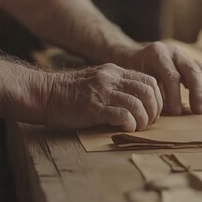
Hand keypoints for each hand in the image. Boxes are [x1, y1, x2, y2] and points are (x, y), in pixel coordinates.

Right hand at [43, 63, 161, 130]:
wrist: (44, 94)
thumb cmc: (71, 93)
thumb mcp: (98, 81)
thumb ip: (118, 87)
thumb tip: (140, 103)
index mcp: (115, 72)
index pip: (150, 80)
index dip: (157, 98)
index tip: (153, 112)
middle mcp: (111, 79)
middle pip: (148, 92)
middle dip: (154, 111)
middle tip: (148, 122)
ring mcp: (102, 92)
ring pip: (138, 104)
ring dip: (143, 120)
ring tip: (137, 128)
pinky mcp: (94, 108)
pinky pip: (123, 115)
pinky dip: (130, 124)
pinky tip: (126, 129)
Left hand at [122, 42, 201, 114]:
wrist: (132, 57)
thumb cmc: (133, 75)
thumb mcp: (137, 82)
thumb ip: (150, 93)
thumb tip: (159, 115)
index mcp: (157, 54)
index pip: (172, 76)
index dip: (175, 95)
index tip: (176, 113)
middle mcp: (172, 51)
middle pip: (191, 70)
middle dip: (198, 92)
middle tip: (199, 112)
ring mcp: (183, 54)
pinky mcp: (190, 60)